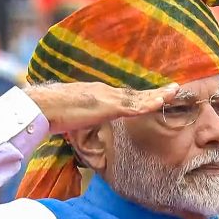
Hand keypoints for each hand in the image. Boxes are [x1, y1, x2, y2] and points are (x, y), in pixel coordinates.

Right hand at [25, 82, 178, 132]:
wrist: (42, 106)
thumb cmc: (52, 114)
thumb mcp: (74, 118)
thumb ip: (85, 121)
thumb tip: (87, 129)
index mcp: (100, 95)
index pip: (127, 97)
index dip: (144, 96)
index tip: (158, 96)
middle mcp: (106, 92)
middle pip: (137, 94)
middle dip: (157, 92)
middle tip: (175, 89)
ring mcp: (107, 98)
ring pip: (139, 98)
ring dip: (158, 96)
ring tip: (175, 92)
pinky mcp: (106, 106)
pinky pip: (132, 107)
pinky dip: (148, 104)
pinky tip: (161, 102)